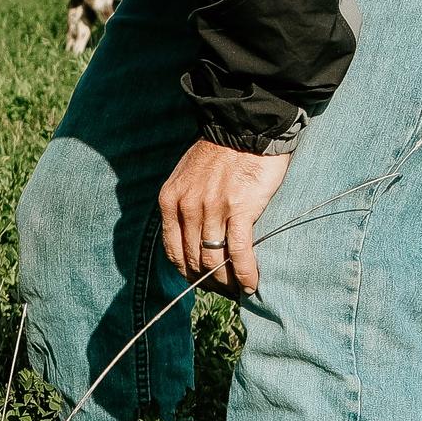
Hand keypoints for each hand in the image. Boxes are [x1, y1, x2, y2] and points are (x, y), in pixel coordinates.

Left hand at [160, 141, 290, 293]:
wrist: (245, 128)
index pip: (172, 251)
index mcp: (170, 200)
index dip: (187, 273)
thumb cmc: (220, 153)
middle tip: (224, 291)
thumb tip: (190, 238)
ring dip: (228, 282)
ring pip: (215, 260)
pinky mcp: (240, 210)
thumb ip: (183, 205)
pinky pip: (238, 253)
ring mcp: (213, 209)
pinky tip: (251, 285)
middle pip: (194, 260)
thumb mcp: (185, 177)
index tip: (200, 282)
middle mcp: (187, 207)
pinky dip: (245, 274)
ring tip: (238, 291)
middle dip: (209, 281)